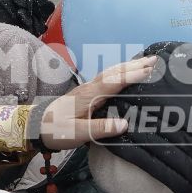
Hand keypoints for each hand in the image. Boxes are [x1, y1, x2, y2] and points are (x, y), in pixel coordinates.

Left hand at [36, 56, 157, 149]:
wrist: (35, 126)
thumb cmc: (55, 130)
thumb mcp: (77, 133)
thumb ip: (100, 128)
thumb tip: (124, 124)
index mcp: (89, 95)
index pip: (114, 82)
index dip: (132, 76)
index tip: (150, 70)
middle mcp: (90, 88)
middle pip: (115, 72)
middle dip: (135, 65)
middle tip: (156, 59)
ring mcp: (88, 88)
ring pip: (112, 72)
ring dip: (129, 66)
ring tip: (147, 61)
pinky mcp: (87, 93)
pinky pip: (108, 78)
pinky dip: (121, 72)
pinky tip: (126, 73)